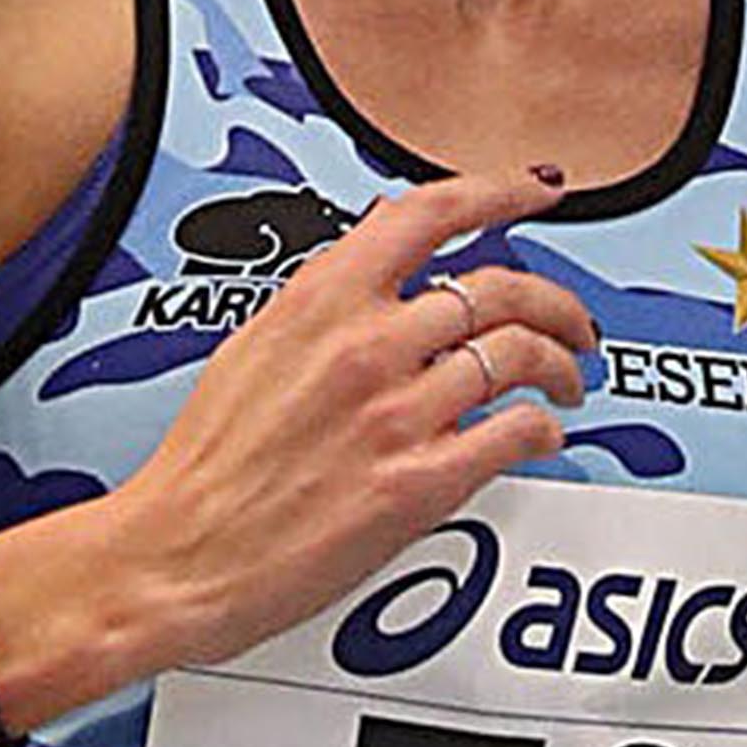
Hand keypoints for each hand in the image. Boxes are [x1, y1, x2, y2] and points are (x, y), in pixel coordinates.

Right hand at [121, 168, 595, 672]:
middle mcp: (363, 346)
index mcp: (319, 300)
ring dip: (561, 367)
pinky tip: (541, 436)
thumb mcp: (253, 348)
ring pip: (520, 356)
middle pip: (501, 287)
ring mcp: (394, 413)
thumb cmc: (204, 469)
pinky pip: (514, 434)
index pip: (430, 213)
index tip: (535, 190)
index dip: (500, 191)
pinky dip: (543, 430)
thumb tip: (376, 265)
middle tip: (572, 322)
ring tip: (566, 382)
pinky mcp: (416, 484)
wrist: (174, 556)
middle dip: (556, 302)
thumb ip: (323, 304)